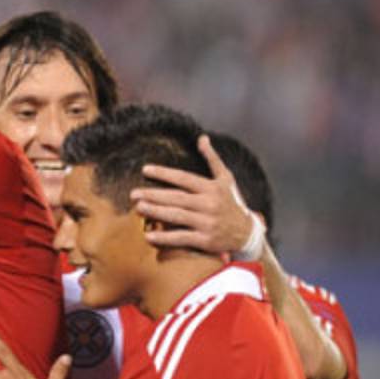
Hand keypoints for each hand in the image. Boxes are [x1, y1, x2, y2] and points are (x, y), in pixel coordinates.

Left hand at [130, 134, 253, 252]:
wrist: (246, 233)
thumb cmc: (231, 203)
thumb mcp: (226, 179)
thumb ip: (212, 159)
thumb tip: (201, 138)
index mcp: (212, 188)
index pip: (184, 178)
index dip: (164, 173)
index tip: (145, 169)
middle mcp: (209, 204)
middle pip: (177, 197)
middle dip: (154, 194)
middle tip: (133, 194)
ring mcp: (207, 223)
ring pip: (177, 216)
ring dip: (156, 212)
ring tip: (138, 208)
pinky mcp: (206, 240)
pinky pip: (182, 238)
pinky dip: (165, 238)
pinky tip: (148, 236)